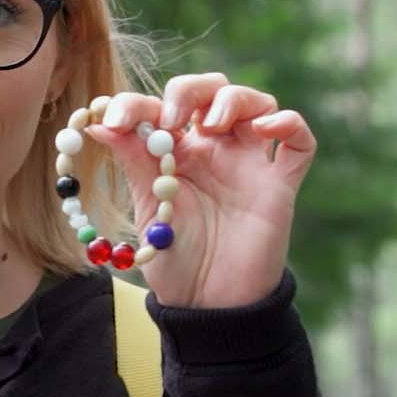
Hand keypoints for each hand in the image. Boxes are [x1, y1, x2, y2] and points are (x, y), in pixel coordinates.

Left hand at [84, 73, 316, 308]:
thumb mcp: (149, 210)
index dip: (139, 103)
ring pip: (257, 103)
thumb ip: (133, 163)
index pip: (163, 108)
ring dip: (234, 100)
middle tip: (171, 117)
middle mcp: (216, 151)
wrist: (208, 307)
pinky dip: (289, 123)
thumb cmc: (176, 262)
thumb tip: (97, 122)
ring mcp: (251, 164)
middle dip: (191, 90)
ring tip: (211, 124)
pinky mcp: (280, 185)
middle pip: (214, 90)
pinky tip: (264, 128)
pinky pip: (299, 143)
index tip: (116, 119)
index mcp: (179, 154)